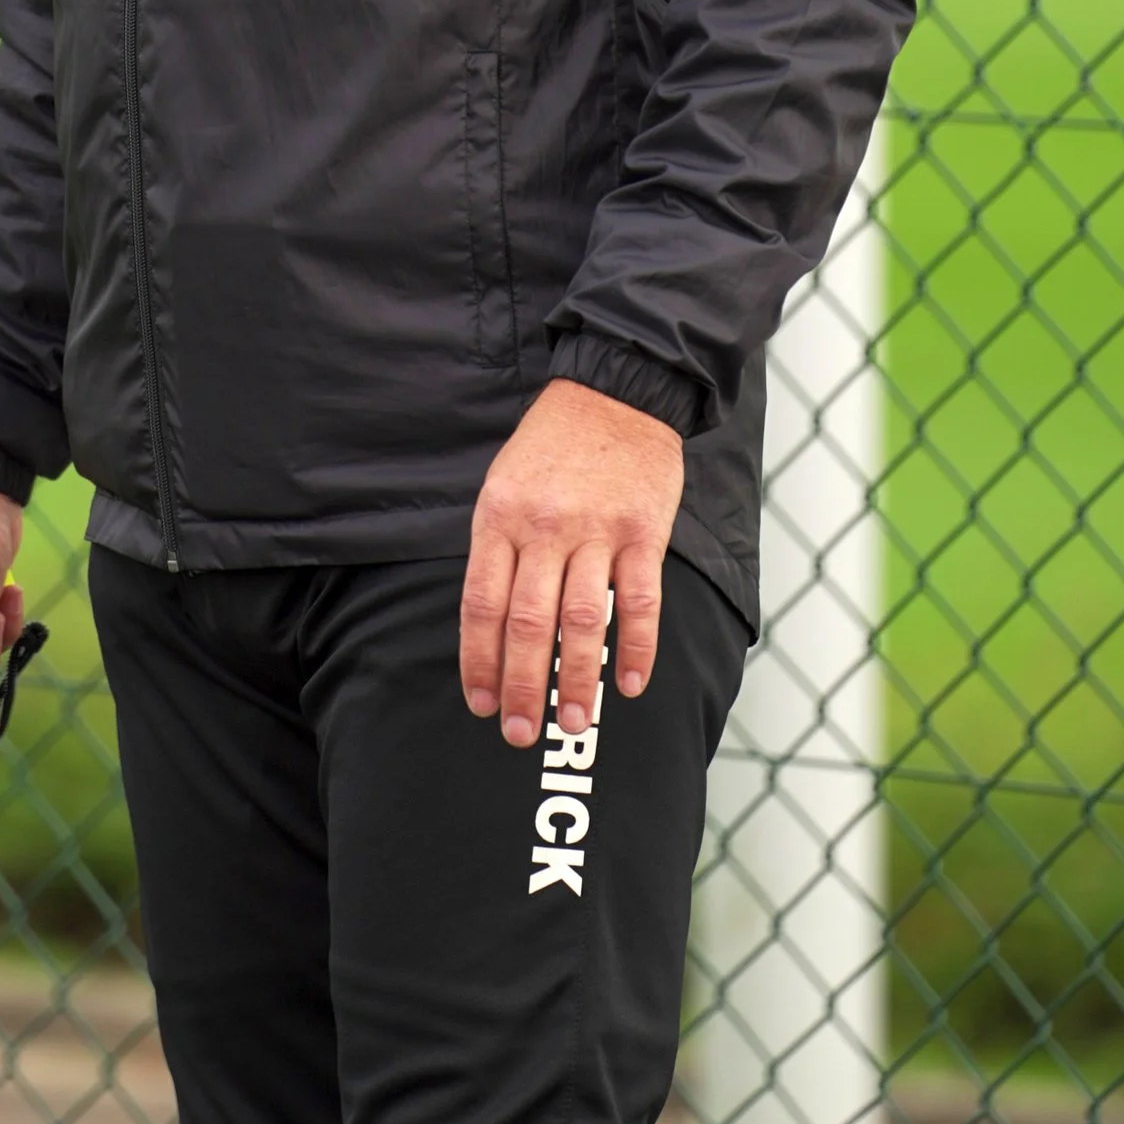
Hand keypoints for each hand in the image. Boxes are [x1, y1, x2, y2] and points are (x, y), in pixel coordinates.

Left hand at [459, 382, 683, 746]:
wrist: (615, 390)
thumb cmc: (552, 445)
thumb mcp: (503, 484)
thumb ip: (498, 548)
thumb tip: (490, 626)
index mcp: (499, 517)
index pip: (480, 605)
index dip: (478, 661)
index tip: (480, 703)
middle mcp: (543, 528)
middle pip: (527, 623)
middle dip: (522, 686)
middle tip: (519, 733)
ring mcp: (596, 530)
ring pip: (582, 622)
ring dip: (576, 679)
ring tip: (572, 722)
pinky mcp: (644, 532)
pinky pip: (640, 602)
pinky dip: (638, 648)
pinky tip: (633, 685)